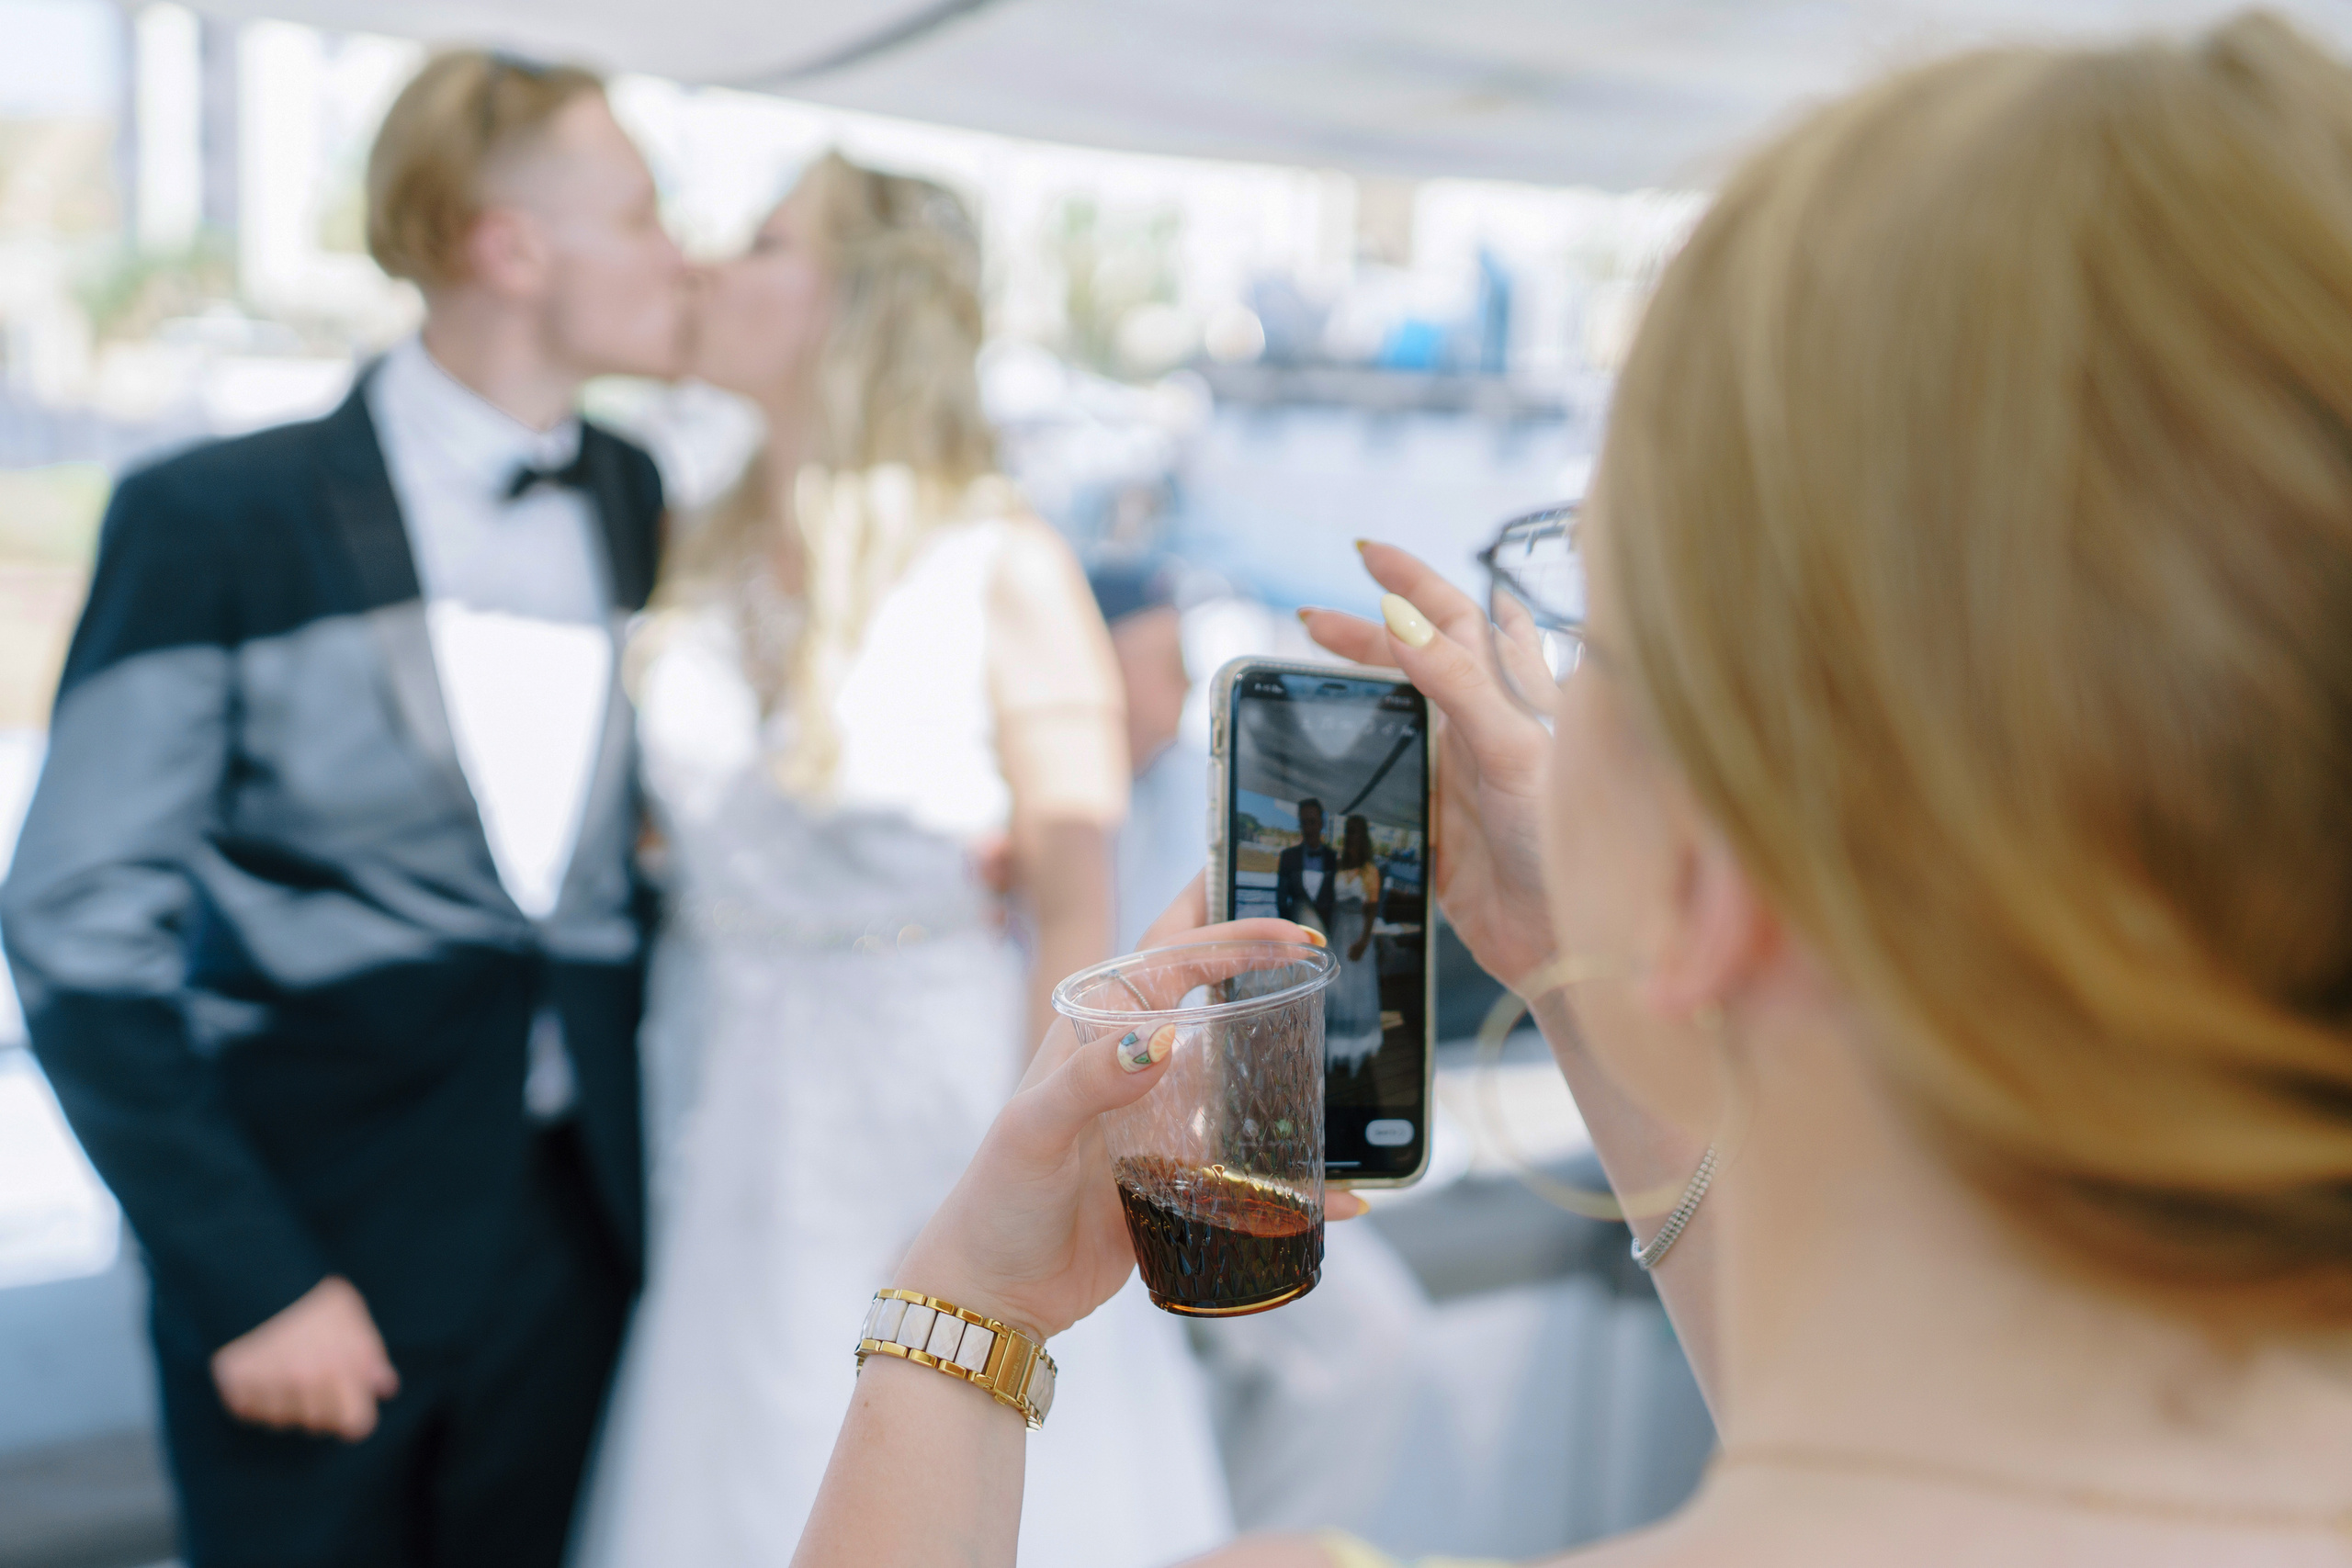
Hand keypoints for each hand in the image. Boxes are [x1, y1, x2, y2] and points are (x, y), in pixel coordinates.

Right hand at [211, 1275, 398, 1441]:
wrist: (252, 1277)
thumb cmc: (310, 1296)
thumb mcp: (351, 1314)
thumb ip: (370, 1353)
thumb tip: (385, 1388)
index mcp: (338, 1367)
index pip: (356, 1425)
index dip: (356, 1416)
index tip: (351, 1404)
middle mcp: (302, 1383)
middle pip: (319, 1424)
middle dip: (322, 1406)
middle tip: (315, 1375)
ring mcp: (265, 1387)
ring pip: (282, 1420)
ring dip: (287, 1402)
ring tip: (285, 1365)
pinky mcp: (233, 1386)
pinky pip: (249, 1411)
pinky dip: (255, 1399)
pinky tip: (261, 1370)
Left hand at [896, 874, 1360, 1338]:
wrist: (997, 1291)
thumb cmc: (998, 1202)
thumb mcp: (1032, 1132)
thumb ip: (1089, 1082)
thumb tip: (1162, 1040)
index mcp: (1096, 1032)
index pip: (1172, 957)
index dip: (1232, 933)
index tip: (1294, 934)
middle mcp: (1135, 1063)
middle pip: (1207, 987)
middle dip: (1258, 953)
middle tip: (1323, 938)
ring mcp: (1162, 1116)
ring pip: (1237, 1064)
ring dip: (1286, 1047)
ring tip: (1346, 1033)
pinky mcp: (1182, 1175)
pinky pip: (1251, 1160)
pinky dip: (1298, 1174)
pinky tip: (1345, 1196)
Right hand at [1301, 542, 1556, 991]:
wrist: (1570, 942)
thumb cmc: (1570, 840)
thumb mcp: (1514, 749)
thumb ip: (1460, 684)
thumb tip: (1403, 620)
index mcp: (1511, 696)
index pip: (1454, 617)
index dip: (1412, 582)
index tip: (1365, 555)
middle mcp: (1484, 730)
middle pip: (1416, 663)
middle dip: (1365, 635)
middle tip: (1309, 623)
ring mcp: (1458, 780)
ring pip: (1399, 717)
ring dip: (1358, 695)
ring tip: (1309, 680)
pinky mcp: (1436, 832)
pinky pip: (1387, 786)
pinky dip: (1356, 769)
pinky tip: (1330, 764)